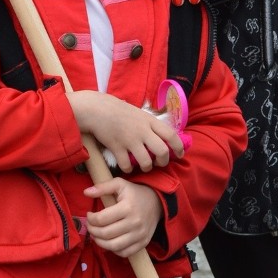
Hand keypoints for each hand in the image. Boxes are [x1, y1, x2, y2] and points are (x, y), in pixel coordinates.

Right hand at [67, 91, 185, 172]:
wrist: (96, 109)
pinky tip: (127, 166)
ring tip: (144, 166)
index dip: (179, 146)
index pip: (171, 134)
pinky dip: (128, 168)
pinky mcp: (117, 147)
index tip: (180, 154)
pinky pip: (127, 165)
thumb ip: (149, 123)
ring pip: (146, 162)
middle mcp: (142, 131)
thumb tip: (161, 134)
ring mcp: (129, 140)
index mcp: (149, 120)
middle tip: (160, 163)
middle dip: (163, 161)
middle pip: (162, 151)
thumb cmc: (117, 109)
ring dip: (147, 167)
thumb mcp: (138, 112)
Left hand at [84, 178, 161, 256]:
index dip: (91, 219)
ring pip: (114, 246)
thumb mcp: (119, 184)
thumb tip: (85, 192)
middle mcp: (134, 223)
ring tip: (96, 235)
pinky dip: (113, 250)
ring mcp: (139, 235)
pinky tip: (109, 241)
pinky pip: (124, 253)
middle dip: (92, 231)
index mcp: (127, 207)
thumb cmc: (134, 193)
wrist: (157, 202)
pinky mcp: (143, 243)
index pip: (102, 219)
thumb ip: (102, 187)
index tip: (89, 215)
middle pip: (106, 234)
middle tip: (90, 226)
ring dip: (100, 242)